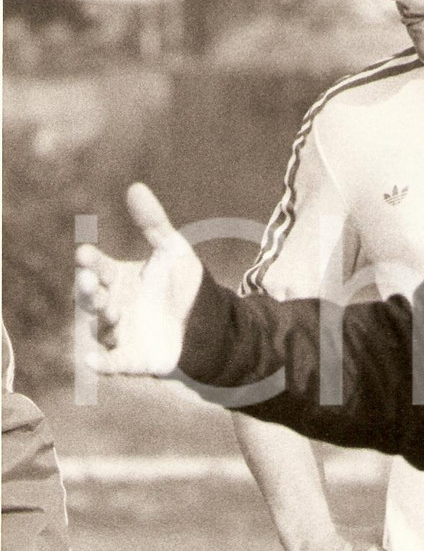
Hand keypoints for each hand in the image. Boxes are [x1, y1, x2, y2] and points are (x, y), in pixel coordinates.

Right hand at [75, 183, 202, 375]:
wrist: (208, 324)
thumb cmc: (184, 285)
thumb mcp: (173, 251)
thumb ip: (153, 223)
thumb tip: (135, 187)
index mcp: (117, 278)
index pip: (98, 267)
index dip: (91, 262)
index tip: (86, 254)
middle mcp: (112, 304)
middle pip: (91, 297)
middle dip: (88, 289)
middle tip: (90, 280)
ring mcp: (119, 333)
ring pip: (101, 327)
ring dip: (102, 319)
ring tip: (112, 310)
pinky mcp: (132, 359)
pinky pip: (111, 363)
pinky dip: (101, 363)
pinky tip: (93, 361)